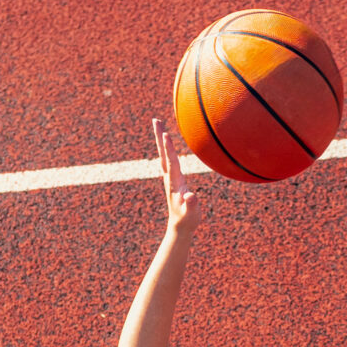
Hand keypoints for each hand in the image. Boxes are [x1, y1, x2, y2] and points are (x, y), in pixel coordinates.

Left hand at [151, 118, 202, 233]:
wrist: (180, 226)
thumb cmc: (187, 220)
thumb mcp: (191, 214)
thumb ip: (191, 205)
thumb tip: (190, 196)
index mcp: (174, 183)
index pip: (171, 163)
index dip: (168, 149)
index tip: (165, 134)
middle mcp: (169, 177)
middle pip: (163, 153)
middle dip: (160, 137)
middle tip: (155, 120)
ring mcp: (170, 177)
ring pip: (164, 154)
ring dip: (161, 139)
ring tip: (159, 124)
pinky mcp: (172, 178)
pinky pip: (168, 158)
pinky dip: (166, 147)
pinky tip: (166, 140)